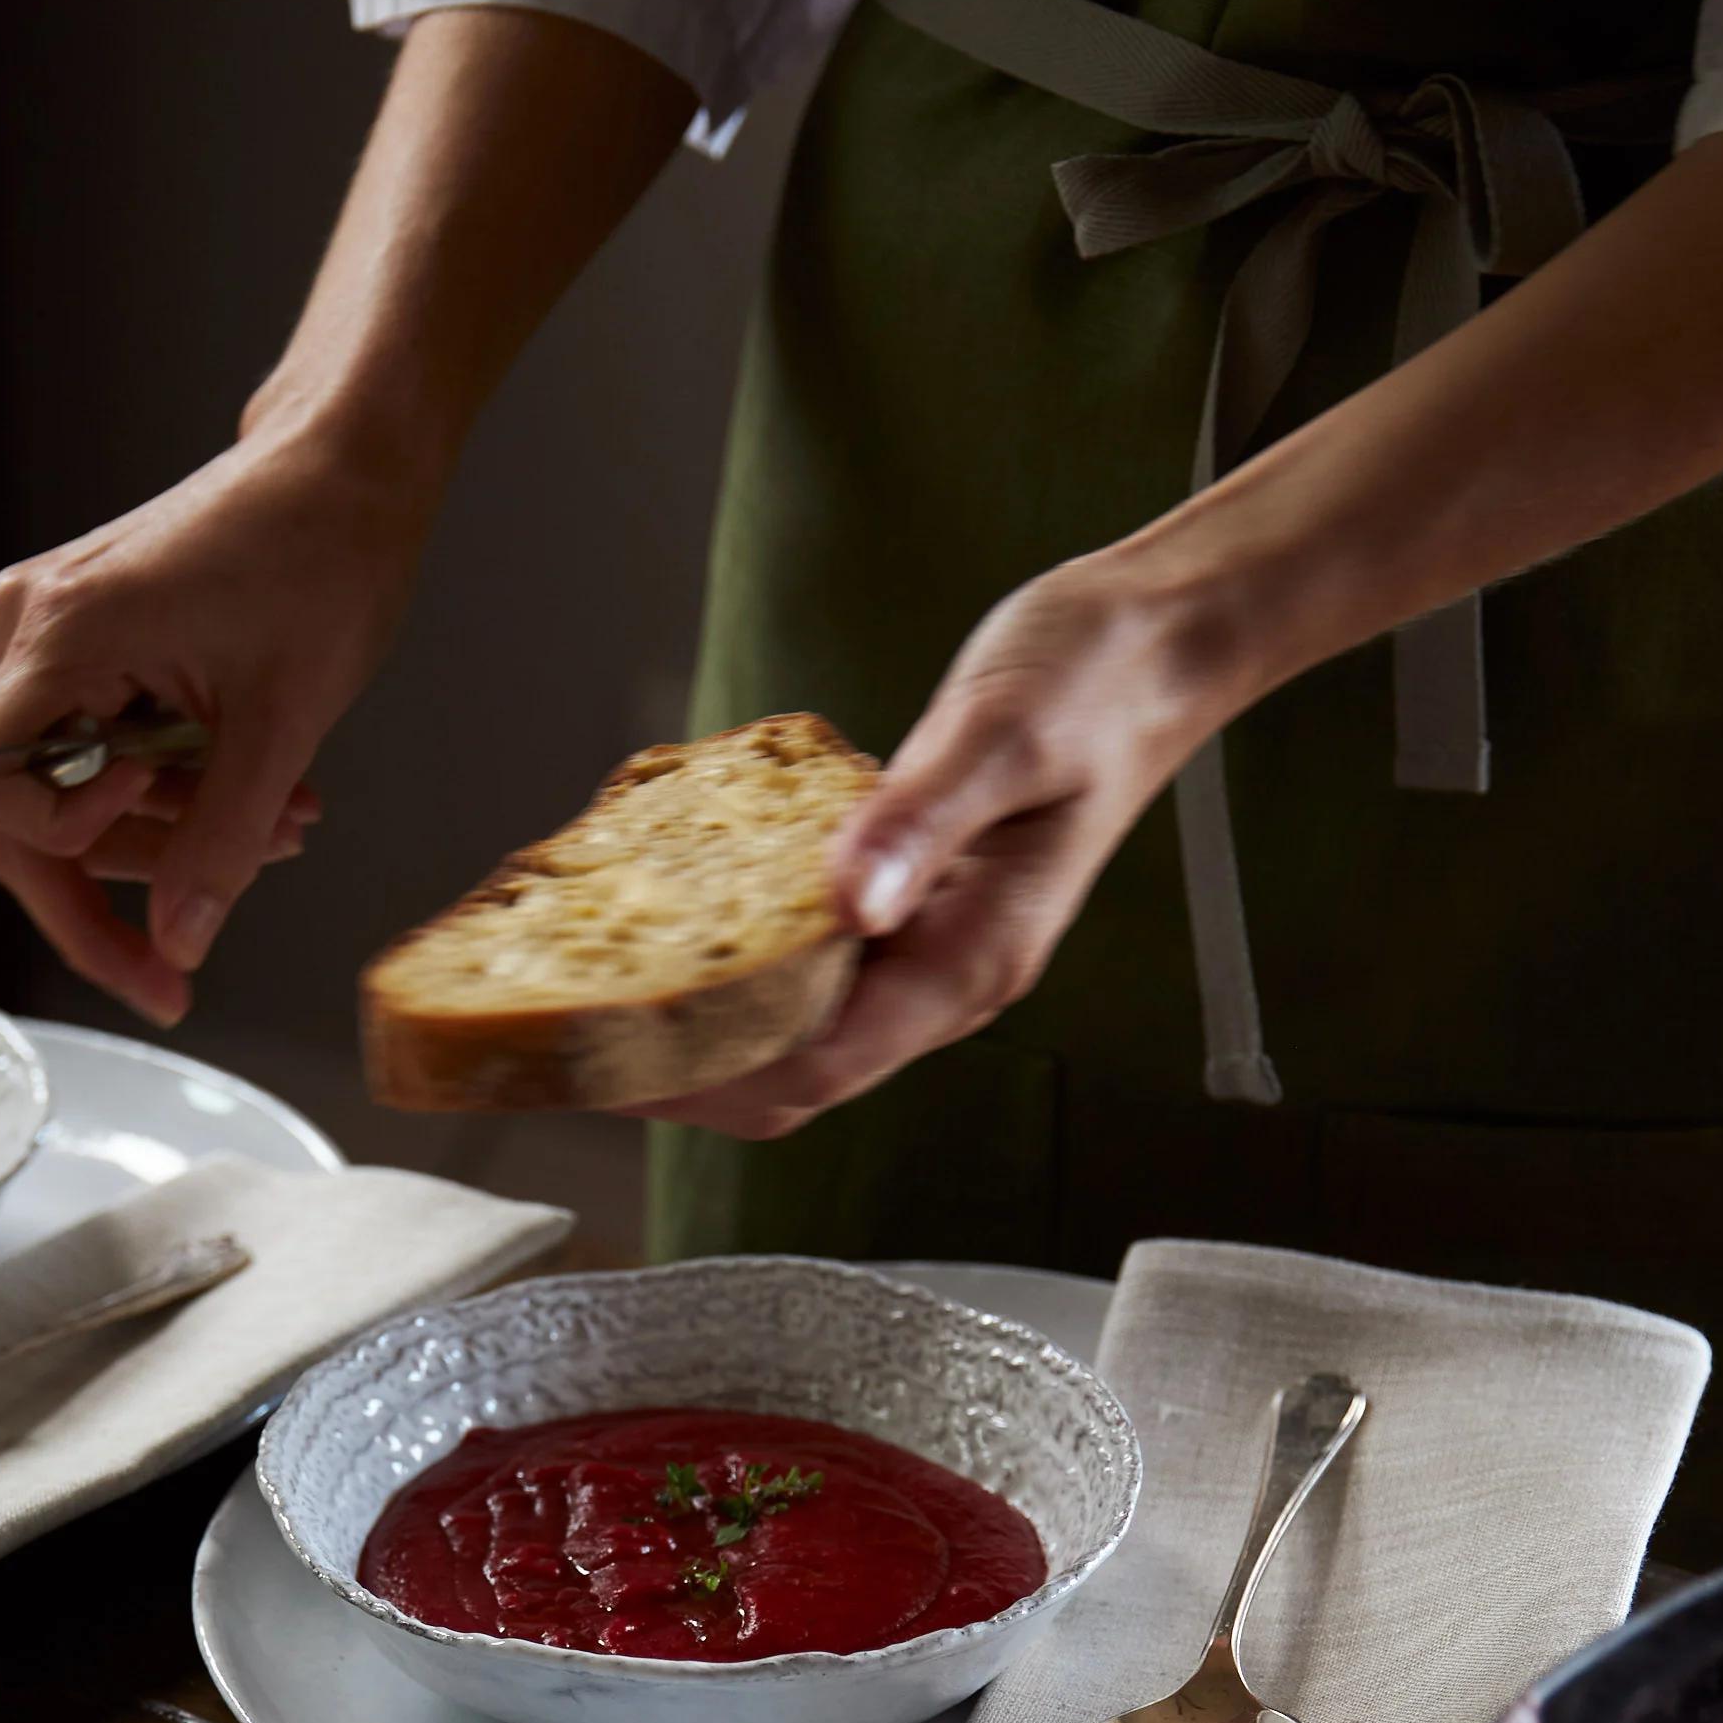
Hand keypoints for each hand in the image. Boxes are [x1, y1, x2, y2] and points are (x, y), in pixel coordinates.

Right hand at [0, 426, 433, 1027]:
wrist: (344, 468)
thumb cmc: (321, 559)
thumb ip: (220, 844)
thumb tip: (177, 948)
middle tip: (220, 917)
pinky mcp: (87, 640)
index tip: (176, 852)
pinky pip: (102, 751)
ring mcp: (53, 632)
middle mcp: (29, 628)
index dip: (75, 857)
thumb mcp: (281, 726)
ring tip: (286, 823)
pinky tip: (262, 790)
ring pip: (76, 792)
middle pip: (31, 813)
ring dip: (176, 832)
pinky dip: (176, 791)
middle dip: (136, 872)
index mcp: (59, 634)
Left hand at [624, 559, 1229, 1140]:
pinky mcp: (905, 908)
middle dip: (683, 1076)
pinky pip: (807, 966)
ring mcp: (924, 948)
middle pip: (794, 1074)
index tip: (607, 1064)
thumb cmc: (1095, 680)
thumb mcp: (1002, 734)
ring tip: (592, 996)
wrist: (1157, 644)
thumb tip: (846, 901)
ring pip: (795, 1030)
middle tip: (565, 1045)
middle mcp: (944, 976)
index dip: (707, 1078)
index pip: (819, 1064)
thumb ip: (920, 818)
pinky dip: (735, 962)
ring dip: (701, 1025)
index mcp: (972, 958)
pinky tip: (671, 923)